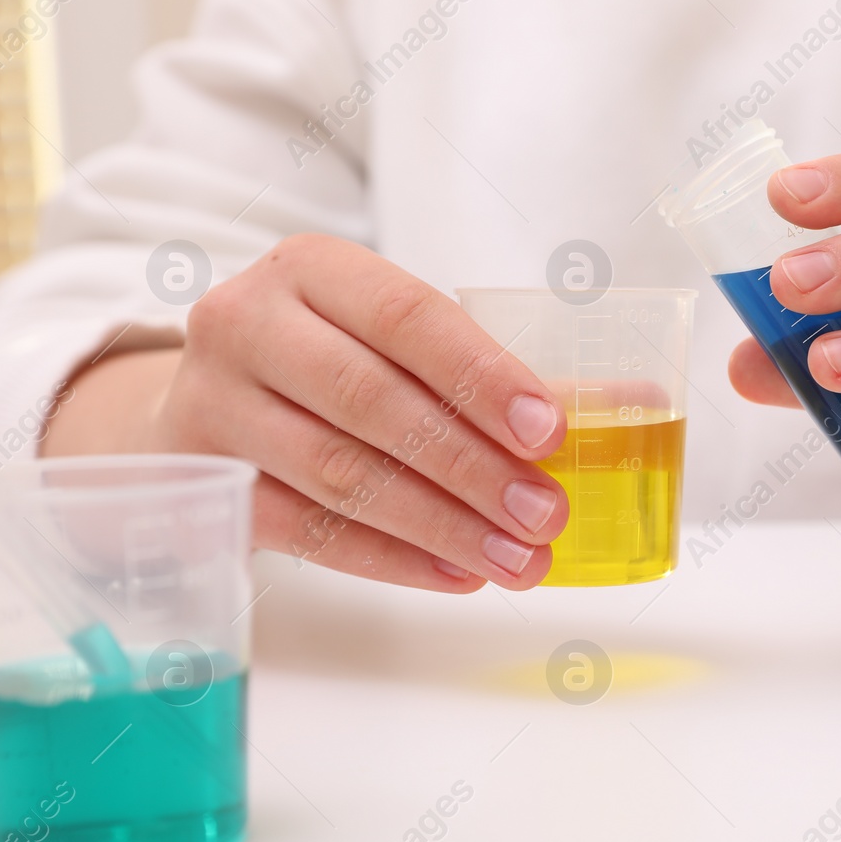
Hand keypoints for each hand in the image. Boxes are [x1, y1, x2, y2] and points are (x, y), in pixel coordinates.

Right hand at [44, 234, 568, 590]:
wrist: (203, 401)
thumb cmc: (331, 361)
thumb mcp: (403, 343)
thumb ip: (512, 374)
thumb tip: (640, 402)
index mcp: (312, 267)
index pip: (409, 316)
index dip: (483, 376)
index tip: (549, 433)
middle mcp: (247, 322)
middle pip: (372, 401)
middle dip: (471, 466)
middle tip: (546, 515)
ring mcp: (212, 402)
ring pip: (338, 472)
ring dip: (441, 524)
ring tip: (517, 558)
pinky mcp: (200, 480)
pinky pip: (305, 530)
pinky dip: (389, 559)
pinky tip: (455, 573)